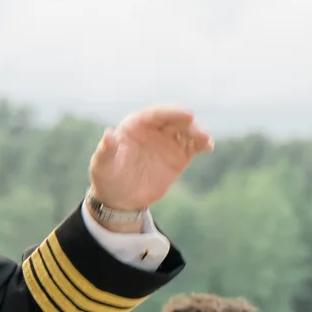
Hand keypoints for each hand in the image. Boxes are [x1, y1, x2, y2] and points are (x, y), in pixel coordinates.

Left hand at [88, 105, 212, 216]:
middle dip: (188, 123)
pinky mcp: (179, 156)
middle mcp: (154, 129)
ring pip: (187, 131)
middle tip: (199, 132)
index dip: (171, 112)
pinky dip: (202, 144)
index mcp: (135, 125)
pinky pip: (193, 146)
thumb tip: (108, 134)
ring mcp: (168, 141)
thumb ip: (106, 150)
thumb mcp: (102, 166)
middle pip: (174, 120)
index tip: (188, 115)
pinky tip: (208, 147)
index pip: (156, 114)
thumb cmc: (107, 178)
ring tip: (205, 141)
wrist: (120, 199)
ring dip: (198, 133)